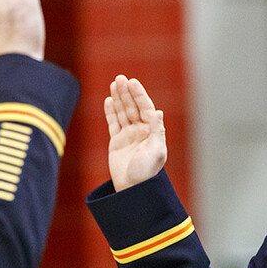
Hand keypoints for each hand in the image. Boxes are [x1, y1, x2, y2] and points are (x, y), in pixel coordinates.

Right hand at [104, 75, 166, 190]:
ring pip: (122, 112)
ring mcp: (128, 135)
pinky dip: (110, 112)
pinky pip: (113, 123)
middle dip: (127, 93)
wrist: (133, 189)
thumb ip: (156, 132)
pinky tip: (108, 100)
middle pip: (133, 107)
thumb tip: (158, 112)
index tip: (132, 82)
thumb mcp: (156, 152)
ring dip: (118, 98)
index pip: (146, 108)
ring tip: (114, 84)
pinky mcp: (116, 142)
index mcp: (152, 132)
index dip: (139, 95)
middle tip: (120, 78)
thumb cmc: (147, 173)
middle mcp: (141, 131)